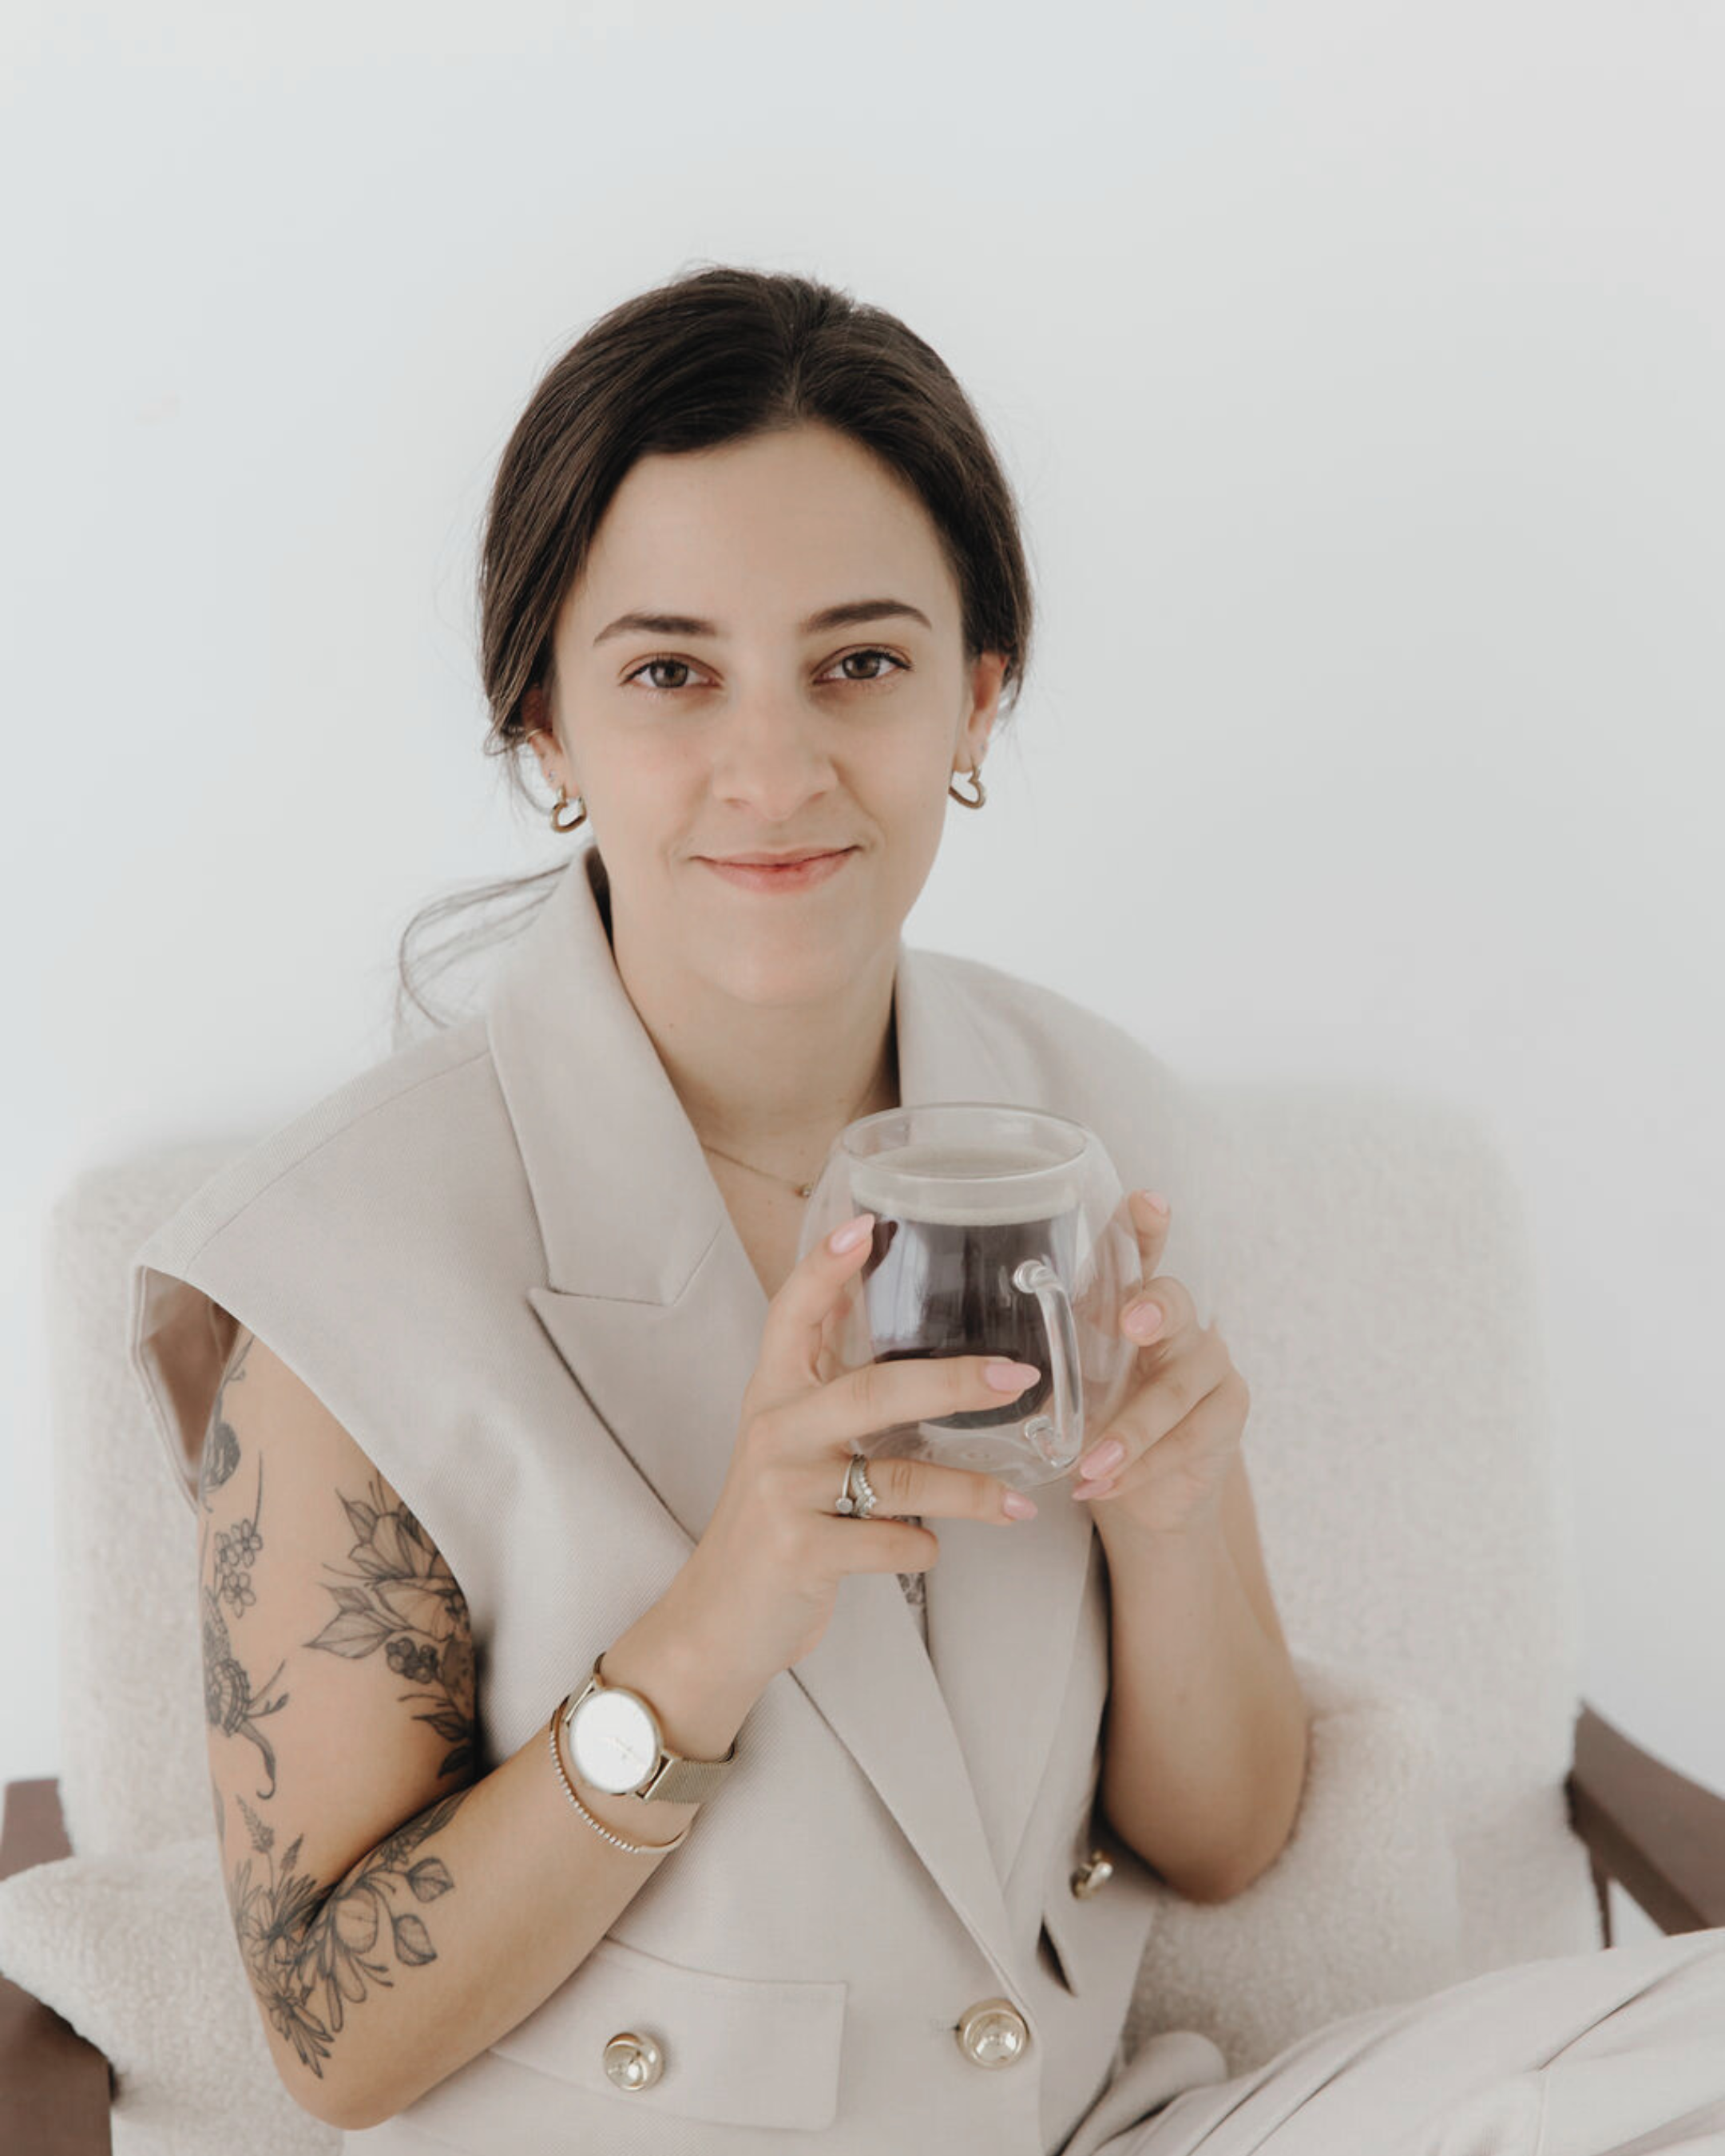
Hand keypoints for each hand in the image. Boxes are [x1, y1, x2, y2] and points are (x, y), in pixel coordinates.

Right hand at [680, 1211, 1042, 1694]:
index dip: (826, 1268)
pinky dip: (925, 1548)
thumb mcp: (793, 1450)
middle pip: (873, 1388)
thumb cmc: (775, 1524)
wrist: (717, 1623)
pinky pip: (893, 1541)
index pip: (793, 1314)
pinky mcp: (800, 1550)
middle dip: (954, 1381)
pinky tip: (930, 1548)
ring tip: (1021, 1503)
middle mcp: (775, 1431)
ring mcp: (784, 1491)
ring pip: (900, 1476)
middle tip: (1018, 1376)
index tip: (867, 1225)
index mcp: (773, 1395)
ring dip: (971, 1491)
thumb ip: (838, 1401)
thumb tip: (931, 1358)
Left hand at [1068, 1190, 1249, 1539]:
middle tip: (1132, 1322)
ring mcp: (1211, 1363)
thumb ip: (1050, 1359)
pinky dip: (1141, 1467)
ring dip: (1130, 1432)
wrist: (1145, 1489)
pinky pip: (1188, 1438)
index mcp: (1131, 1300)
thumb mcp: (1067, 1382)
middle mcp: (1180, 1320)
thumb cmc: (1100, 1416)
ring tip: (1089, 1465)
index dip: (1144, 1225)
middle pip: (1174, 1303)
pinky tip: (1104, 1487)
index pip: (1141, 1252)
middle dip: (1154, 1309)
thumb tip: (990, 1357)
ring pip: (1177, 1388)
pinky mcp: (1228, 1411)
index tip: (1144, 1201)